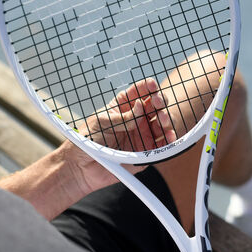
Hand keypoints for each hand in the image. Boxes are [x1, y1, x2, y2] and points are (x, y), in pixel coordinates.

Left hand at [66, 78, 176, 193]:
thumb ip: (123, 117)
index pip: (139, 92)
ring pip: (161, 124)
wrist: (82, 166)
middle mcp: (135, 119)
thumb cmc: (87, 139)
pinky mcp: (145, 152)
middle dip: (160, 102)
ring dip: (166, 120)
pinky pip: (161, 146)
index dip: (148, 87)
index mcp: (123, 106)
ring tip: (162, 120)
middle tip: (158, 103)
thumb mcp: (102, 123)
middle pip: (155, 106)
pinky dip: (169, 141)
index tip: (152, 86)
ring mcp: (142, 135)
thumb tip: (140, 106)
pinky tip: (170, 136)